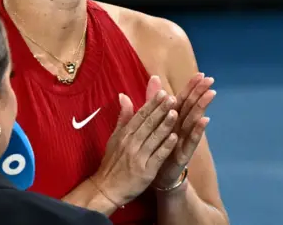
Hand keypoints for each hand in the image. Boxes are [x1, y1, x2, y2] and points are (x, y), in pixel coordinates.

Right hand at [91, 76, 178, 205]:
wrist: (106, 189)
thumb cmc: (112, 162)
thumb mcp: (114, 137)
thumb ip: (123, 117)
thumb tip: (123, 95)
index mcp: (124, 134)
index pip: (140, 115)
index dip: (152, 104)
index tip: (163, 93)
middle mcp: (131, 143)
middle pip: (148, 124)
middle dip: (160, 110)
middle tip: (172, 97)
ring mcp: (138, 157)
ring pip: (153, 138)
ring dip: (165, 125)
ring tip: (175, 113)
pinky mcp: (145, 171)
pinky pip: (157, 156)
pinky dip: (166, 146)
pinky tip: (175, 137)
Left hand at [152, 73, 215, 188]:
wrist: (155, 174)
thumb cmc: (156, 146)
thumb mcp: (152, 121)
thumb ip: (153, 100)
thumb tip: (154, 77)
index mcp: (172, 119)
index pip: (182, 99)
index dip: (190, 87)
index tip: (200, 73)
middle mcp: (180, 127)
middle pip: (191, 106)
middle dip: (200, 92)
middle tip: (210, 79)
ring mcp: (183, 140)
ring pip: (193, 120)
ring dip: (202, 107)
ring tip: (211, 94)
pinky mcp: (183, 153)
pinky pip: (191, 140)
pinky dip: (197, 130)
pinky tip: (205, 120)